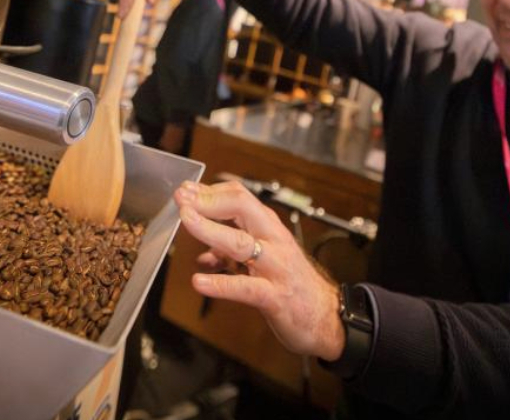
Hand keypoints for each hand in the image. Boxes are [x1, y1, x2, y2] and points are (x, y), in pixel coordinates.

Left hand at [173, 180, 344, 360]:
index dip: (211, 191)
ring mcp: (275, 268)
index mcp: (270, 228)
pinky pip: (246, 287)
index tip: (186, 190)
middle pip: (242, 208)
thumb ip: (235, 246)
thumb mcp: (266, 256)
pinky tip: (200, 281)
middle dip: (209, 201)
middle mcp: (273, 241)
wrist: (327, 317)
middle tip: (182, 199)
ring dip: (211, 230)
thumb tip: (203, 242)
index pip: (240, 197)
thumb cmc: (293, 283)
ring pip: (241, 243)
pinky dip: (221, 283)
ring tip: (187, 221)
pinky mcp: (275, 297)